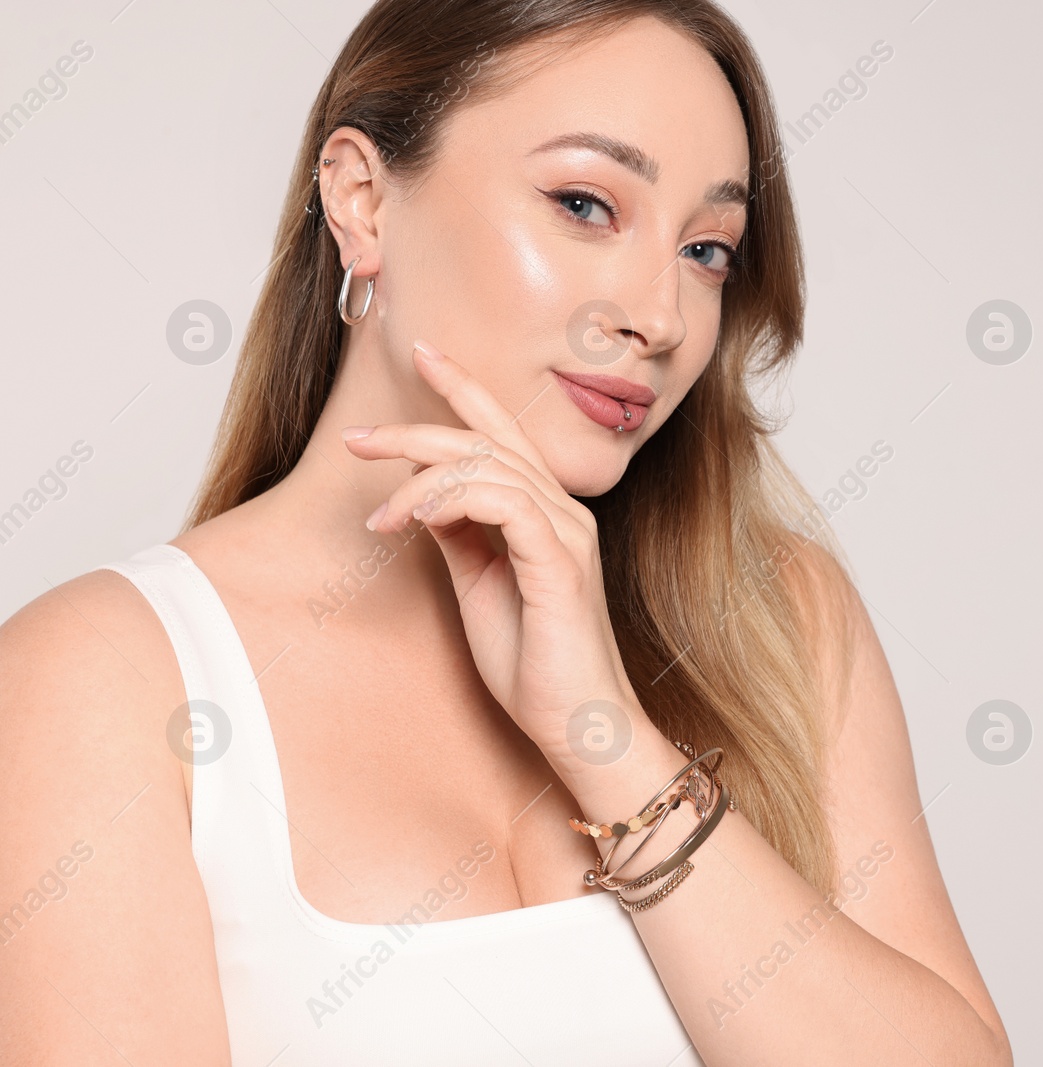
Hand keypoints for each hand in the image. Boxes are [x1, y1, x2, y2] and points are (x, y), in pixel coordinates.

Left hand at [342, 339, 639, 753]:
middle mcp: (564, 511)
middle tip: (356, 437)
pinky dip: (451, 500)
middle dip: (416, 430)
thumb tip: (425, 497)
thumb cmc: (535, 664)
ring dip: (420, 478)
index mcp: (547, 514)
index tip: (424, 354)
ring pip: (489, 466)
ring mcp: (567, 533)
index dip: (465, 390)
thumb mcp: (481, 587)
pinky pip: (503, 503)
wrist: (577, 723)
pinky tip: (413, 520)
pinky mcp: (559, 561)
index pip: (503, 435)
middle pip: (487, 440)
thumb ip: (461, 536)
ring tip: (379, 513)